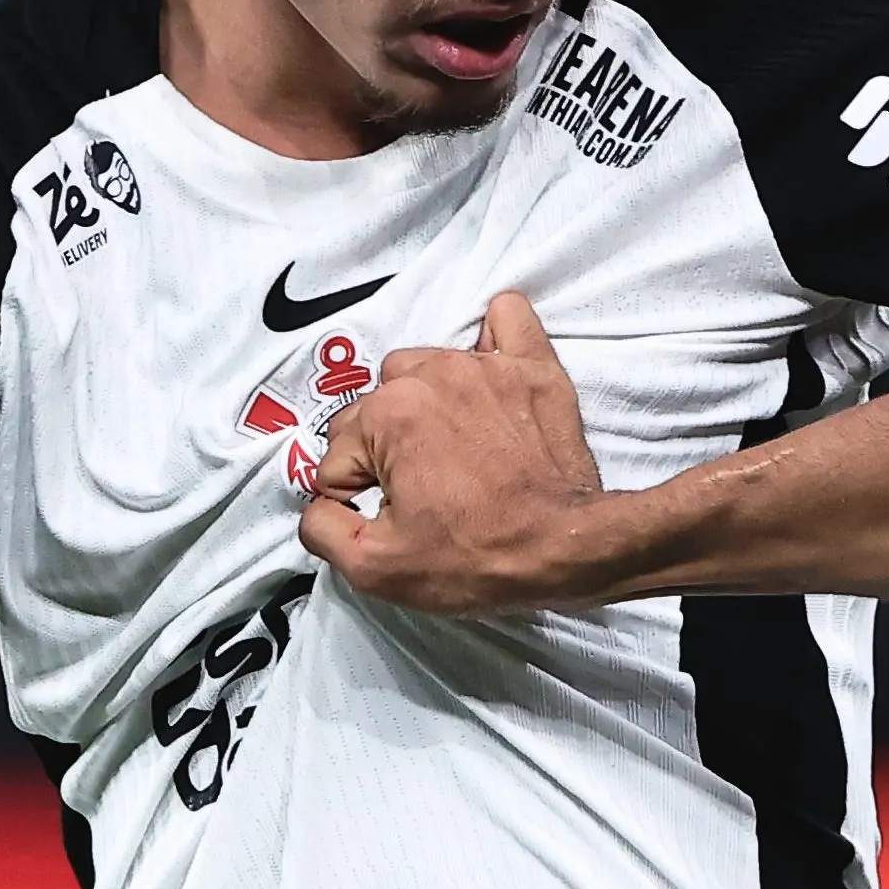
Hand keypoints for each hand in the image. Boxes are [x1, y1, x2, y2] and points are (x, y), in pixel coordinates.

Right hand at [299, 290, 617, 612]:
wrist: (568, 547)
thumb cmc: (475, 557)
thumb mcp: (374, 567)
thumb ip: (321, 527)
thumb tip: (320, 503)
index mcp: (387, 415)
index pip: (339, 455)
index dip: (357, 497)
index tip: (395, 519)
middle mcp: (432, 375)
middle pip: (376, 408)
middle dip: (386, 451)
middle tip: (423, 494)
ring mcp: (486, 366)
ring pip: (424, 369)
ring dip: (424, 405)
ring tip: (451, 451)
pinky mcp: (534, 368)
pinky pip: (506, 321)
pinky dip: (493, 339)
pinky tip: (489, 372)